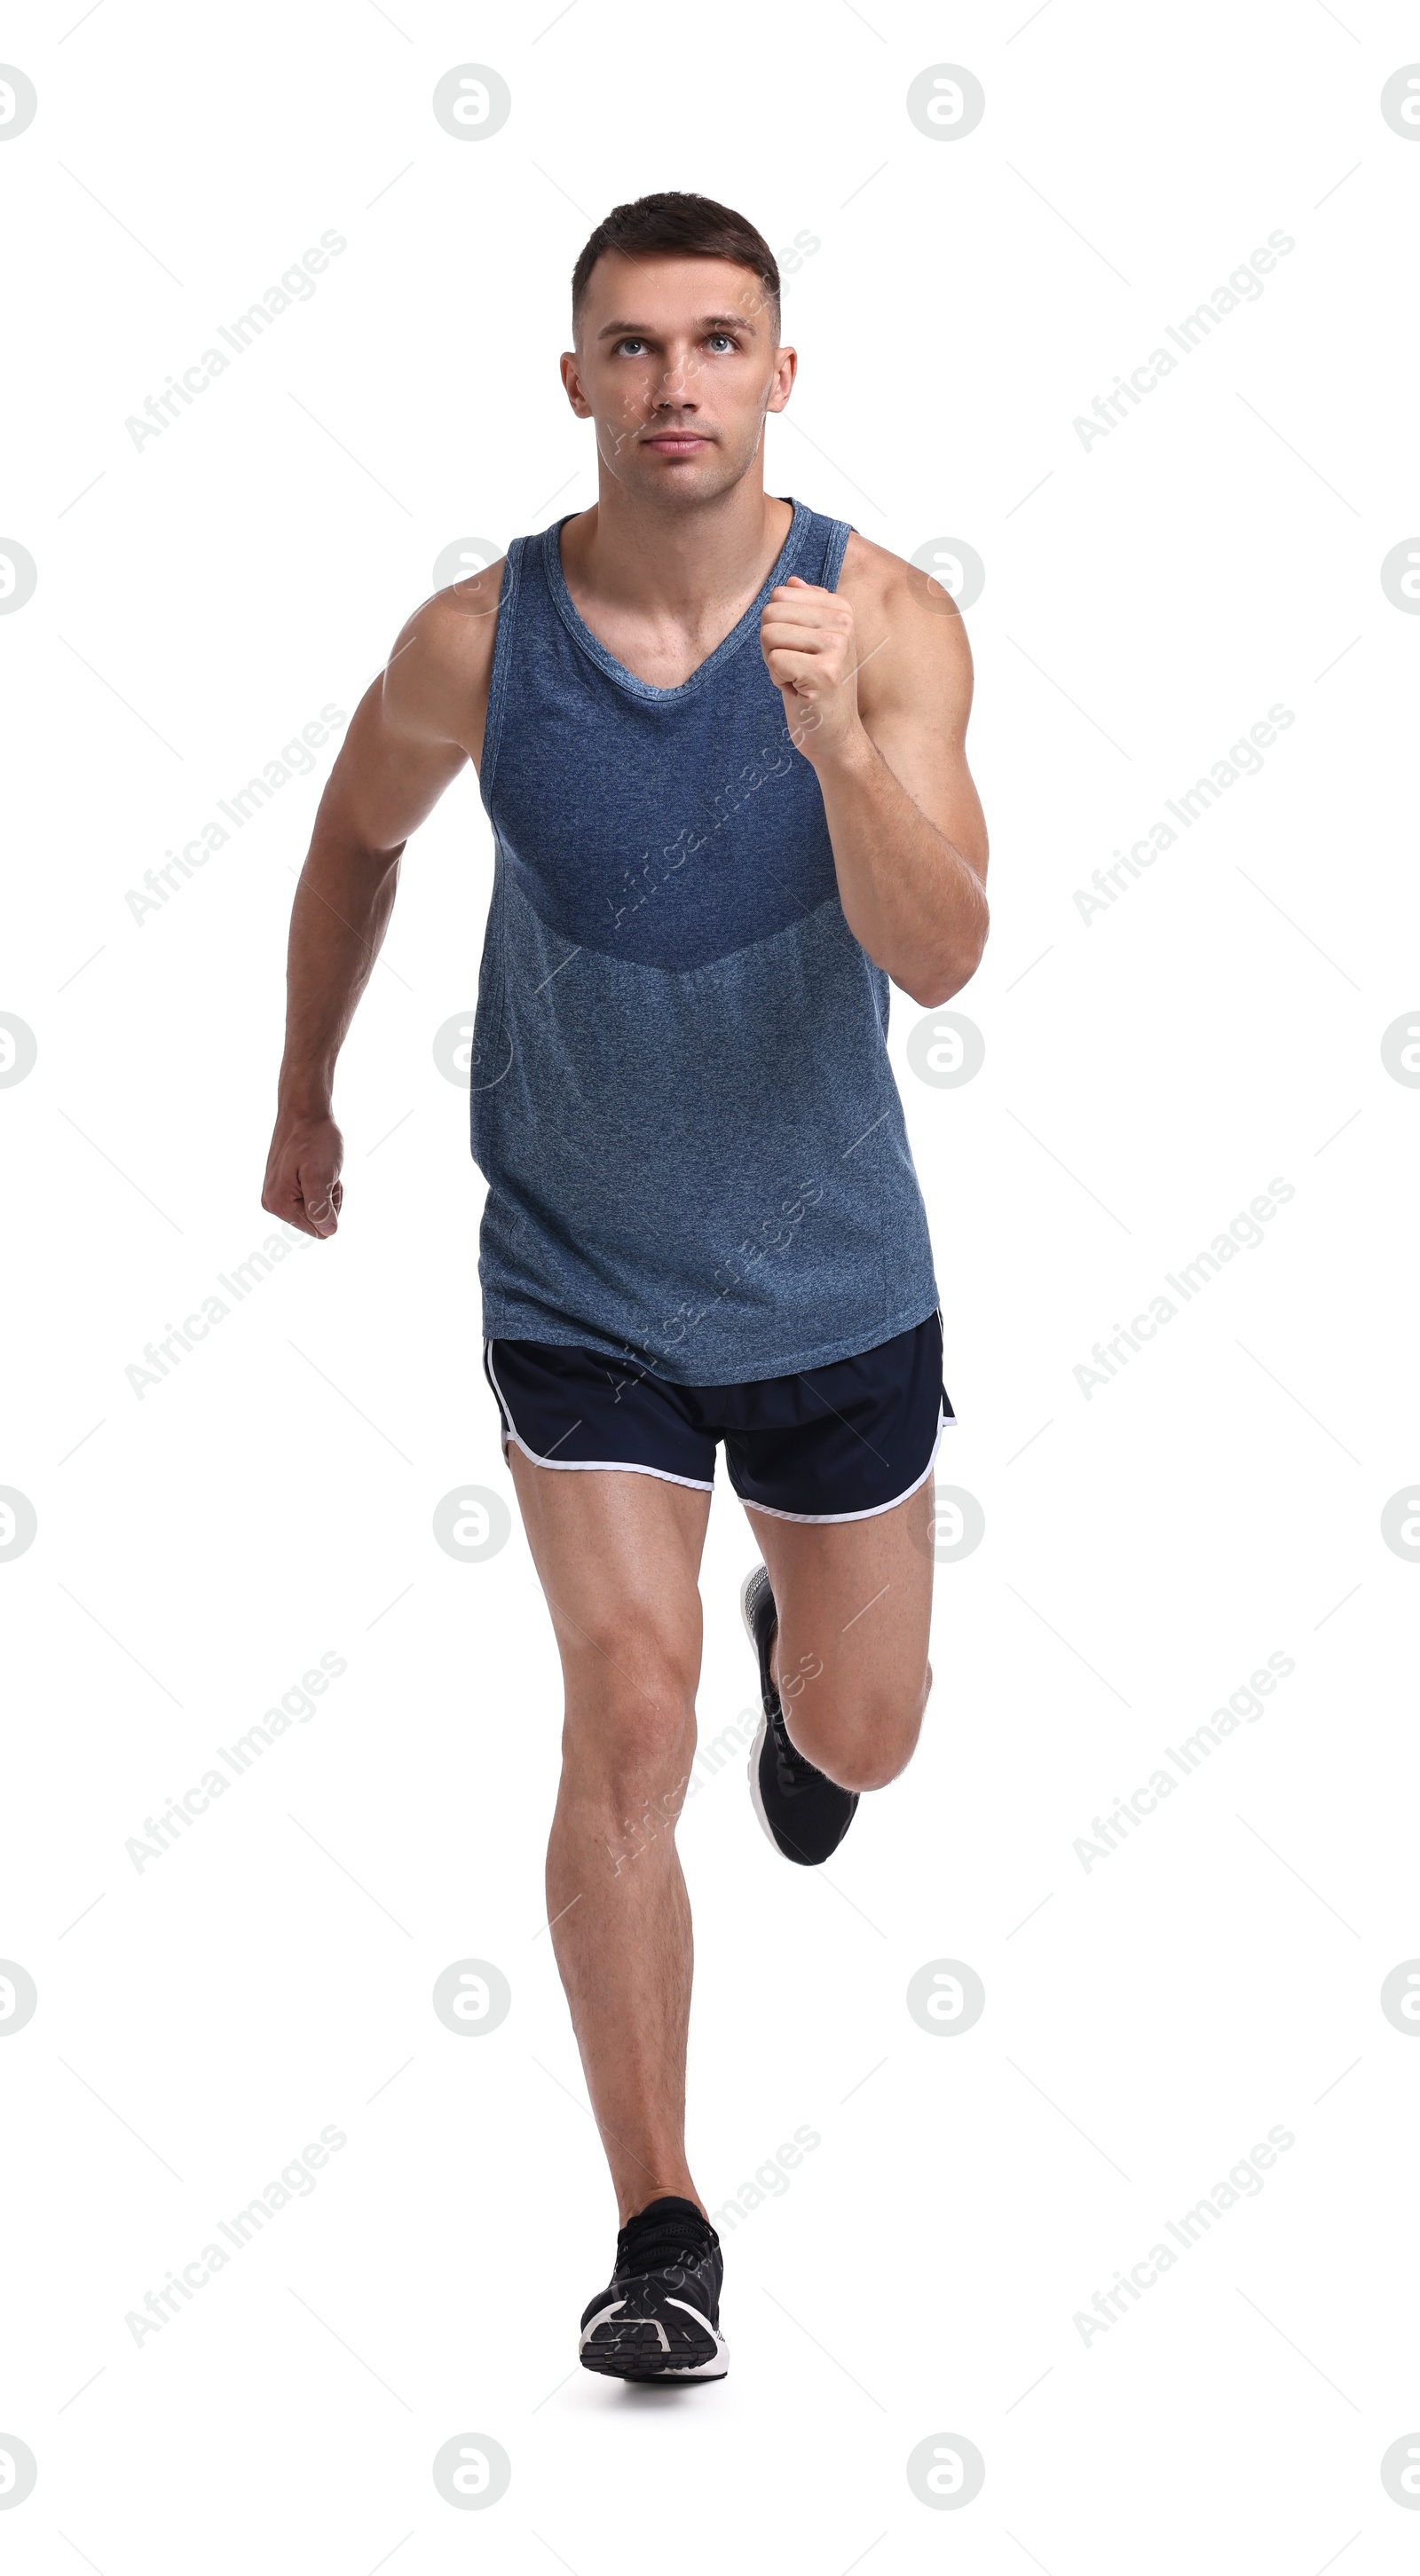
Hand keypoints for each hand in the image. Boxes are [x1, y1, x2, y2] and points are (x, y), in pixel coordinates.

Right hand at [261, 1107, 343, 1237]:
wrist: (304, 1110)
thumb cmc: (314, 1139)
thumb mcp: (321, 1176)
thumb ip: (321, 1208)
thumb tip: (328, 1232)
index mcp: (279, 1205)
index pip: (319, 1230)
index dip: (331, 1208)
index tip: (325, 1182)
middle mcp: (272, 1203)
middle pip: (316, 1221)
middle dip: (328, 1199)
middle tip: (324, 1172)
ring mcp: (276, 1193)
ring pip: (315, 1208)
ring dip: (326, 1189)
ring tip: (320, 1166)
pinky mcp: (282, 1183)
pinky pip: (309, 1195)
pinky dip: (319, 1182)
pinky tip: (315, 1165)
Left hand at [759, 575, 865, 767]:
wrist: (835, 736)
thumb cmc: (818, 690)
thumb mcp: (813, 643)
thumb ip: (806, 609)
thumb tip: (791, 580)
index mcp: (841, 608)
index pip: (779, 595)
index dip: (778, 627)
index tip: (798, 651)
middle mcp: (843, 622)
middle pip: (771, 612)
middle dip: (771, 645)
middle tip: (795, 668)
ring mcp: (837, 646)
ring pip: (769, 635)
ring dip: (774, 664)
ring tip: (798, 679)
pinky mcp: (824, 672)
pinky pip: (774, 660)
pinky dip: (778, 680)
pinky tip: (799, 692)